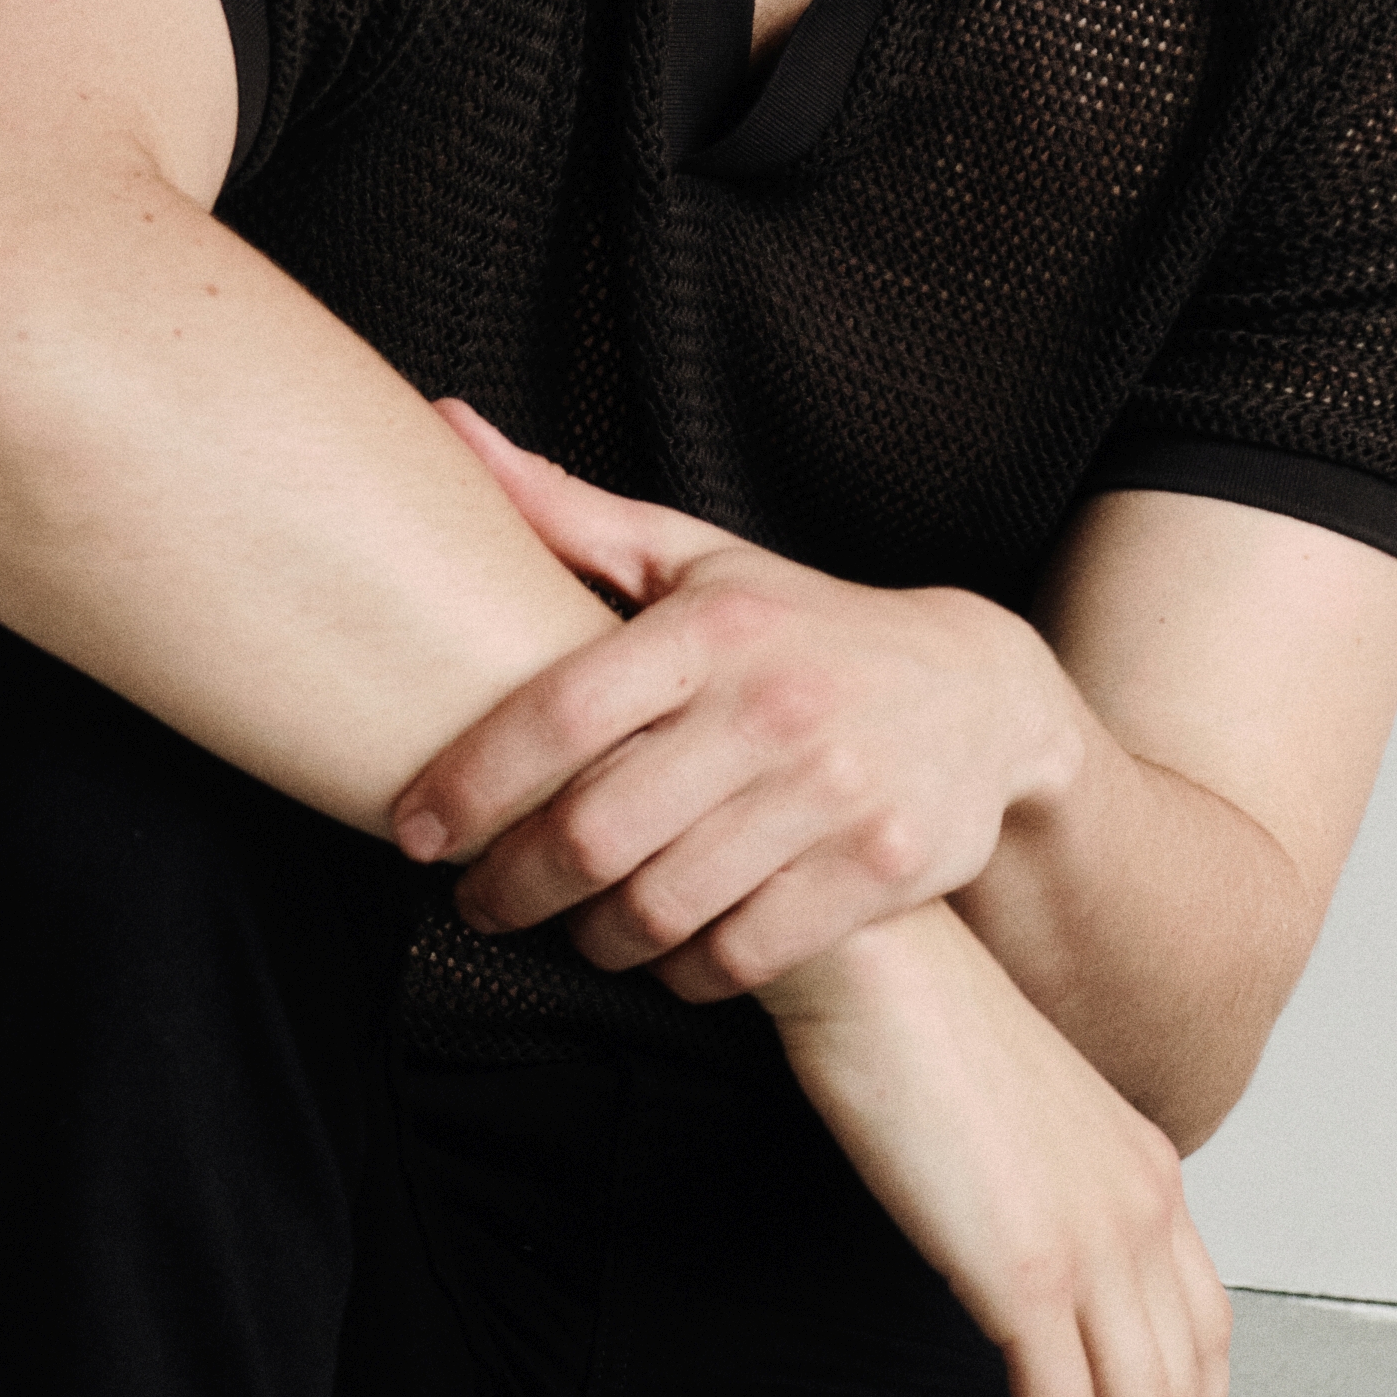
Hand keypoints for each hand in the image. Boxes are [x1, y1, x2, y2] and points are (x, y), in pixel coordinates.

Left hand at [392, 404, 1081, 998]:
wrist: (983, 695)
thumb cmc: (803, 626)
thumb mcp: (698, 560)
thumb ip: (569, 515)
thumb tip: (447, 425)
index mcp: (713, 626)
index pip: (557, 717)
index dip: (467, 786)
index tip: (413, 831)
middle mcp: (774, 707)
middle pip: (596, 833)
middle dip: (510, 885)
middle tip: (476, 899)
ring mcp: (834, 793)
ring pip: (661, 909)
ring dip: (591, 938)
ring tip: (569, 927)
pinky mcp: (880, 870)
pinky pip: (742, 956)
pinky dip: (682, 972)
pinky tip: (662, 954)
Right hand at [761, 901, 1231, 1396]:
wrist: (875, 954)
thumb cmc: (908, 1010)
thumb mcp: (1002, 1102)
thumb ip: (1029, 1171)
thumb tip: (1003, 1231)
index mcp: (1141, 1160)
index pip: (1205, 1315)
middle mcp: (1143, 1204)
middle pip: (1185, 1386)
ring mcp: (1094, 1242)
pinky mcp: (1028, 1276)